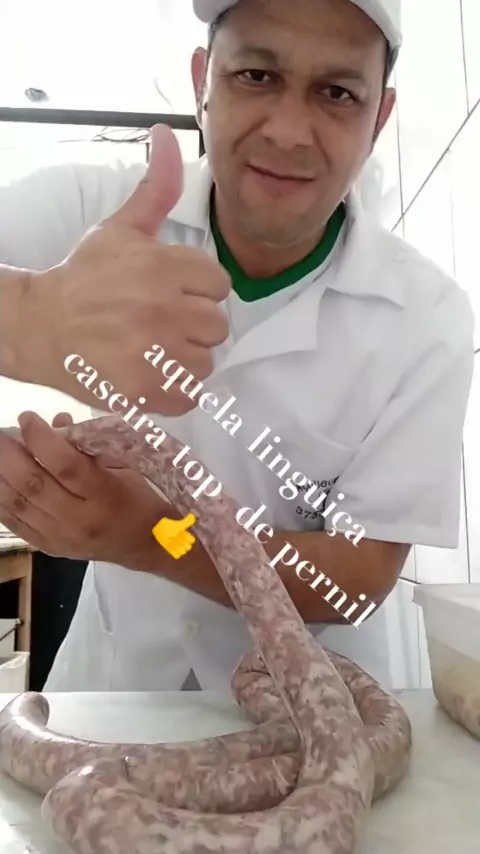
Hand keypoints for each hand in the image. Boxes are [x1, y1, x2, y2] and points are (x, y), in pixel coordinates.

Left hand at [0, 411, 168, 566]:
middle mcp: (79, 520)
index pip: (66, 465)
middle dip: (9, 455)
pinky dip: (1, 500)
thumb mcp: (125, 468)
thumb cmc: (140, 499)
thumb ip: (91, 447)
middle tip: (0, 433)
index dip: (41, 439)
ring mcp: (60, 537)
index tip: (27, 417)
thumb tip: (56, 423)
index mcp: (105, 496)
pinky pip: (15, 522)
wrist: (148, 545)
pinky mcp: (48, 548)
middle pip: (34, 485)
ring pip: (18, 504)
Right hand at [17, 124, 230, 414]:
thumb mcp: (120, 229)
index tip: (169, 294)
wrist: (40, 327)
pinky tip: (149, 373)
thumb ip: (155, 189)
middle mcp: (165, 308)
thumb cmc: (83, 278)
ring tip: (153, 349)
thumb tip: (168, 133)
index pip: (219, 285)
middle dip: (193, 326)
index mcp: (165, 266)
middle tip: (158, 324)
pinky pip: (188, 395)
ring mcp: (156, 353)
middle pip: (217, 326)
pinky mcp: (146, 391)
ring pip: (206, 362)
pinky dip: (173, 391)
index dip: (196, 291)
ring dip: (184, 359)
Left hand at [152, 512, 195, 559]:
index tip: (185, 536)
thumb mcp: (179, 525)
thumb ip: (187, 521)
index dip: (190, 540)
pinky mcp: (170, 550)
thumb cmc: (168, 526)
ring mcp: (176, 545)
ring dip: (181, 550)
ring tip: (177, 546)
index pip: (192, 540)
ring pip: (183, 552)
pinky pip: (176, 556)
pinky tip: (173, 550)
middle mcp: (181, 540)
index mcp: (184, 534)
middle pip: (188, 547)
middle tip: (180, 542)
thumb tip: (193, 516)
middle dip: (186, 546)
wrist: (158, 530)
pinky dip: (176, 554)